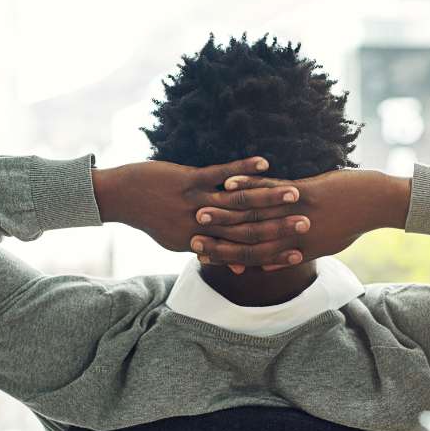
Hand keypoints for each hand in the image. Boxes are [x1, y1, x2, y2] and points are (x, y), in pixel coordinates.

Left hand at [91, 157, 310, 266]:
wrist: (122, 198)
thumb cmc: (153, 219)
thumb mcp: (180, 241)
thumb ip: (211, 251)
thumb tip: (239, 267)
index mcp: (200, 244)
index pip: (242, 252)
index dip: (272, 252)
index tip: (299, 252)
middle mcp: (200, 227)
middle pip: (246, 229)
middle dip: (279, 226)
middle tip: (307, 223)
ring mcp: (194, 202)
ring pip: (238, 203)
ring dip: (268, 197)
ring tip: (296, 193)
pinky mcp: (188, 180)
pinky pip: (220, 174)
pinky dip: (243, 169)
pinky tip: (265, 163)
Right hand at [190, 168, 410, 270]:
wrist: (376, 203)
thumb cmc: (350, 223)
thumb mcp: (322, 246)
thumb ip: (293, 254)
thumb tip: (268, 264)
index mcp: (297, 250)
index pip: (254, 256)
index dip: (226, 256)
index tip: (202, 254)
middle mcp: (294, 235)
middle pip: (248, 237)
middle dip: (217, 234)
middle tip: (191, 232)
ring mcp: (299, 213)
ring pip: (256, 214)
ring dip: (225, 210)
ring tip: (200, 207)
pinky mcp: (306, 193)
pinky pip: (272, 189)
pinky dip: (249, 185)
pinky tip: (230, 181)